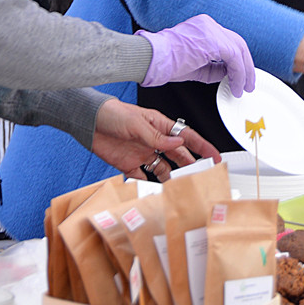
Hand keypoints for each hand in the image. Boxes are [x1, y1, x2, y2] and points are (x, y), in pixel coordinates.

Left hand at [91, 97, 220, 181]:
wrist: (88, 121)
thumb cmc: (113, 114)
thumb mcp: (137, 123)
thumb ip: (157, 137)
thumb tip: (179, 143)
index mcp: (160, 126)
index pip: (186, 137)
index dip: (202, 146)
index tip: (215, 156)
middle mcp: (154, 140)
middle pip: (179, 155)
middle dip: (191, 165)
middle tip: (201, 176)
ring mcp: (143, 152)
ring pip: (164, 168)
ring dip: (172, 176)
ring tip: (180, 187)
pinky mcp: (129, 164)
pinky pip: (143, 177)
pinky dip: (149, 184)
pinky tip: (154, 190)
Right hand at [137, 13, 255, 95]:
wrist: (151, 58)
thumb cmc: (165, 63)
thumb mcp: (195, 66)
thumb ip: (213, 68)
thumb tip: (227, 75)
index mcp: (203, 27)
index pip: (228, 41)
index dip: (238, 60)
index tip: (240, 75)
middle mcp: (208, 25)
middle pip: (237, 42)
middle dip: (246, 66)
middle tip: (248, 83)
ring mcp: (211, 30)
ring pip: (238, 49)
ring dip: (244, 71)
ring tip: (244, 88)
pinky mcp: (213, 40)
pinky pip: (234, 57)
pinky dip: (238, 73)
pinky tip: (236, 85)